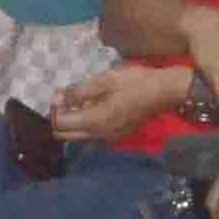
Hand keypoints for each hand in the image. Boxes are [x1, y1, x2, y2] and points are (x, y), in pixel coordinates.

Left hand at [45, 62, 196, 142]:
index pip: (59, 123)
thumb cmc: (135, 82)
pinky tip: (93, 106)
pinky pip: (90, 134)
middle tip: (65, 98)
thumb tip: (58, 98)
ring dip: (71, 122)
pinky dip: (84, 123)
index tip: (60, 93)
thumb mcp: (104, 80)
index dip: (54, 108)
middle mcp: (98, 136)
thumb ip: (78, 91)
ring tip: (79, 100)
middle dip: (58, 118)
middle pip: (64, 135)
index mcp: (94, 121)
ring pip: (77, 136)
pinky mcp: (115, 136)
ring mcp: (107, 138)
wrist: (165, 91)